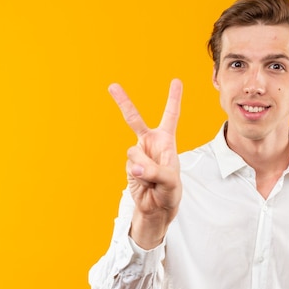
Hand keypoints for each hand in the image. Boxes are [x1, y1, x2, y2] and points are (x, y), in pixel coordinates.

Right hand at [108, 79, 182, 248]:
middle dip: (123, 102)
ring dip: (144, 168)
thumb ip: (155, 171)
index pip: (171, 115)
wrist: (156, 207)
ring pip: (134, 153)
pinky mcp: (129, 165)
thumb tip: (135, 167)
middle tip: (112, 86)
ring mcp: (138, 154)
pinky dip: (138, 175)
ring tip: (154, 178)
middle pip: (134, 119)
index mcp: (166, 141)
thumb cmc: (170, 192)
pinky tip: (145, 182)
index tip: (176, 80)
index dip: (174, 98)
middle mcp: (150, 143)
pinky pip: (131, 166)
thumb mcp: (170, 181)